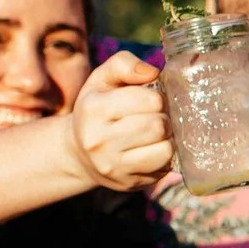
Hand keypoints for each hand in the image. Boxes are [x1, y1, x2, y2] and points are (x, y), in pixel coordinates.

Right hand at [68, 50, 172, 190]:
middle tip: (158, 118)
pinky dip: (165, 157)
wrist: (79, 152)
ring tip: (158, 134)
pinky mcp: (127, 182)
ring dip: (168, 139)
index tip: (153, 101)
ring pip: (164, 150)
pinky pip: (163, 168)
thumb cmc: (98, 108)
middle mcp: (99, 140)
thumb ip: (125, 64)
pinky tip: (154, 149)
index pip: (149, 100)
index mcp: (94, 109)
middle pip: (158, 126)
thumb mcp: (104, 79)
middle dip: (165, 119)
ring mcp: (112, 165)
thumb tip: (153, 73)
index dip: (159, 99)